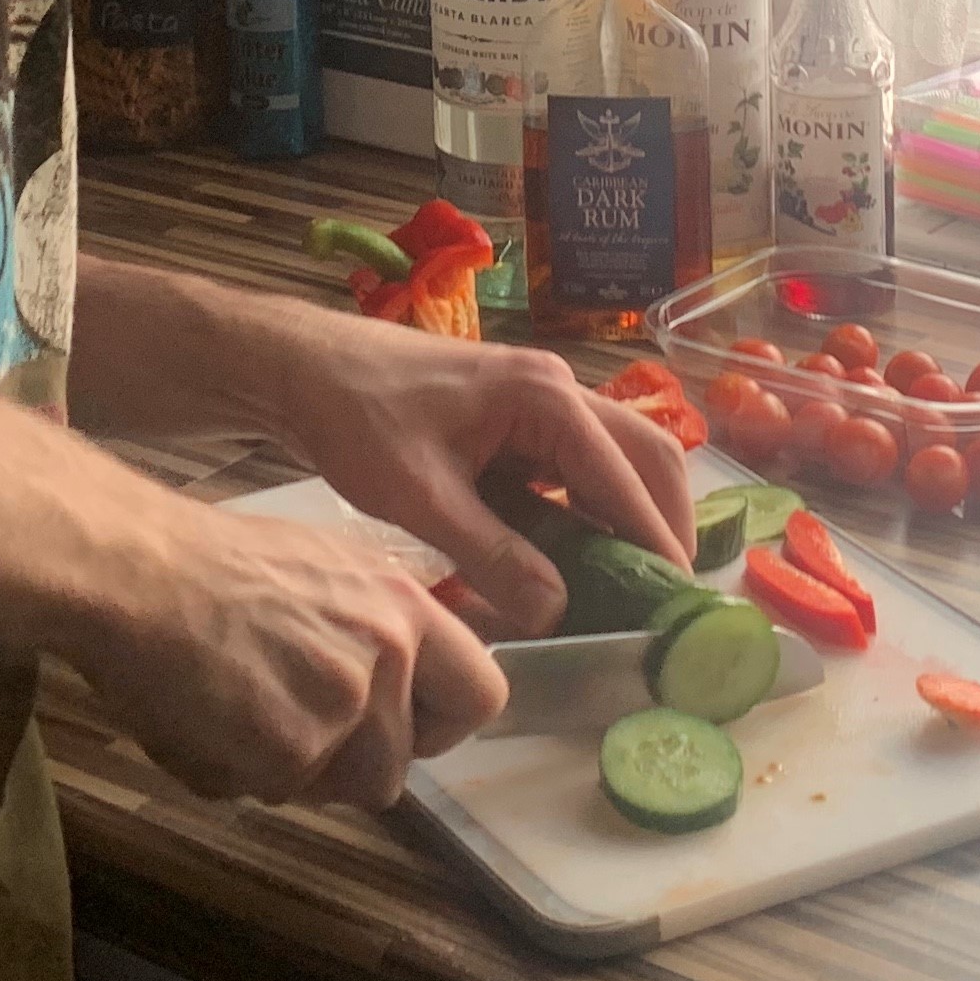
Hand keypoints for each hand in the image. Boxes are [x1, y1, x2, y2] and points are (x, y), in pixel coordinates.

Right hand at [68, 500, 506, 809]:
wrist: (134, 570)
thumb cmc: (209, 560)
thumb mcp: (322, 567)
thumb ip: (375, 628)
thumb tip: (404, 684)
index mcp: (401, 606)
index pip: (483, 693)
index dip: (441, 722)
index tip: (406, 724)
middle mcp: (386, 658)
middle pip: (398, 764)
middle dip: (346, 760)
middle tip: (286, 719)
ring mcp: (341, 710)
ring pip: (339, 789)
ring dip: (294, 771)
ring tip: (238, 712)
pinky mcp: (290, 752)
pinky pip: (276, 793)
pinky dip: (238, 772)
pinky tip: (204, 719)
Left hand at [269, 315, 696, 636]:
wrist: (303, 368)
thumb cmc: (356, 418)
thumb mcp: (420, 497)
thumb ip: (492, 555)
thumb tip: (559, 611)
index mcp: (545, 397)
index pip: (627, 480)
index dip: (655, 546)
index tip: (676, 609)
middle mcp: (558, 389)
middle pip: (647, 457)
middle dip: (664, 526)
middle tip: (666, 602)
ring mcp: (540, 400)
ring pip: (615, 460)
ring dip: (630, 518)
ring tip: (631, 591)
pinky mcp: (518, 418)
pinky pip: (575, 467)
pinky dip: (590, 511)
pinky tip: (577, 562)